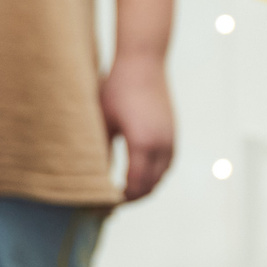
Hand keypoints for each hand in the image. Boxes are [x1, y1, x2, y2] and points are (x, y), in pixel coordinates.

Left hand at [101, 52, 175, 201]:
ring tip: (124, 189)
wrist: (143, 62)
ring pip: (161, 176)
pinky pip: (167, 164)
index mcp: (143, 144)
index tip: (106, 203)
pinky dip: (154, 174)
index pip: (135, 185)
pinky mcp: (173, 133)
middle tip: (113, 202)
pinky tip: (138, 172)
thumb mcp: (102, 121)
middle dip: (133, 197)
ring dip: (145, 186)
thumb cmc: (116, 88)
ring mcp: (170, 139)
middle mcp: (162, 145)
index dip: (121, 199)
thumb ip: (101, 152)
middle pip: (150, 186)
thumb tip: (94, 179)